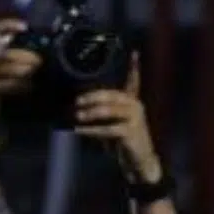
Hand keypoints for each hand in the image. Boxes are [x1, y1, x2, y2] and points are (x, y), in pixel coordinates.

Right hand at [0, 19, 40, 143]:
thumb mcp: (1, 66)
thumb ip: (14, 53)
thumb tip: (40, 43)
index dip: (7, 25)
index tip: (25, 27)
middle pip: (6, 52)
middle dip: (25, 56)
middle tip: (39, 61)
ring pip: (8, 68)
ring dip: (25, 70)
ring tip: (36, 73)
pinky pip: (8, 84)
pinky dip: (21, 85)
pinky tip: (30, 87)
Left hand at [72, 54, 161, 182]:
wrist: (138, 162)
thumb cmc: (121, 141)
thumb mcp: (110, 124)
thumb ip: (100, 113)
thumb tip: (75, 108)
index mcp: (131, 101)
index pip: (134, 80)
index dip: (134, 67)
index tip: (134, 52)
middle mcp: (135, 106)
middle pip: (111, 95)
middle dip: (92, 97)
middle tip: (77, 101)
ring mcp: (135, 118)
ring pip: (109, 110)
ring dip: (90, 113)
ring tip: (77, 116)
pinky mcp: (131, 132)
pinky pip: (107, 128)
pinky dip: (91, 130)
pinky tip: (80, 131)